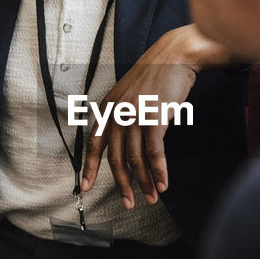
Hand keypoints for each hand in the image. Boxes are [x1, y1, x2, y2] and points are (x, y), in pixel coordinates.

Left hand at [81, 25, 233, 207]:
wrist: (174, 56)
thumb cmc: (155, 76)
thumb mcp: (128, 93)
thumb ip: (121, 116)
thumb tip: (123, 144)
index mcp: (107, 108)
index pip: (94, 144)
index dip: (89, 168)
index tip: (85, 187)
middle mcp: (117, 113)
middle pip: (116, 158)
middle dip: (123, 184)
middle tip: (128, 202)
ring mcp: (135, 115)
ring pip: (137, 159)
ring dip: (145, 182)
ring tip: (151, 197)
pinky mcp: (155, 118)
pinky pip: (155, 152)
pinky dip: (160, 171)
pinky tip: (163, 184)